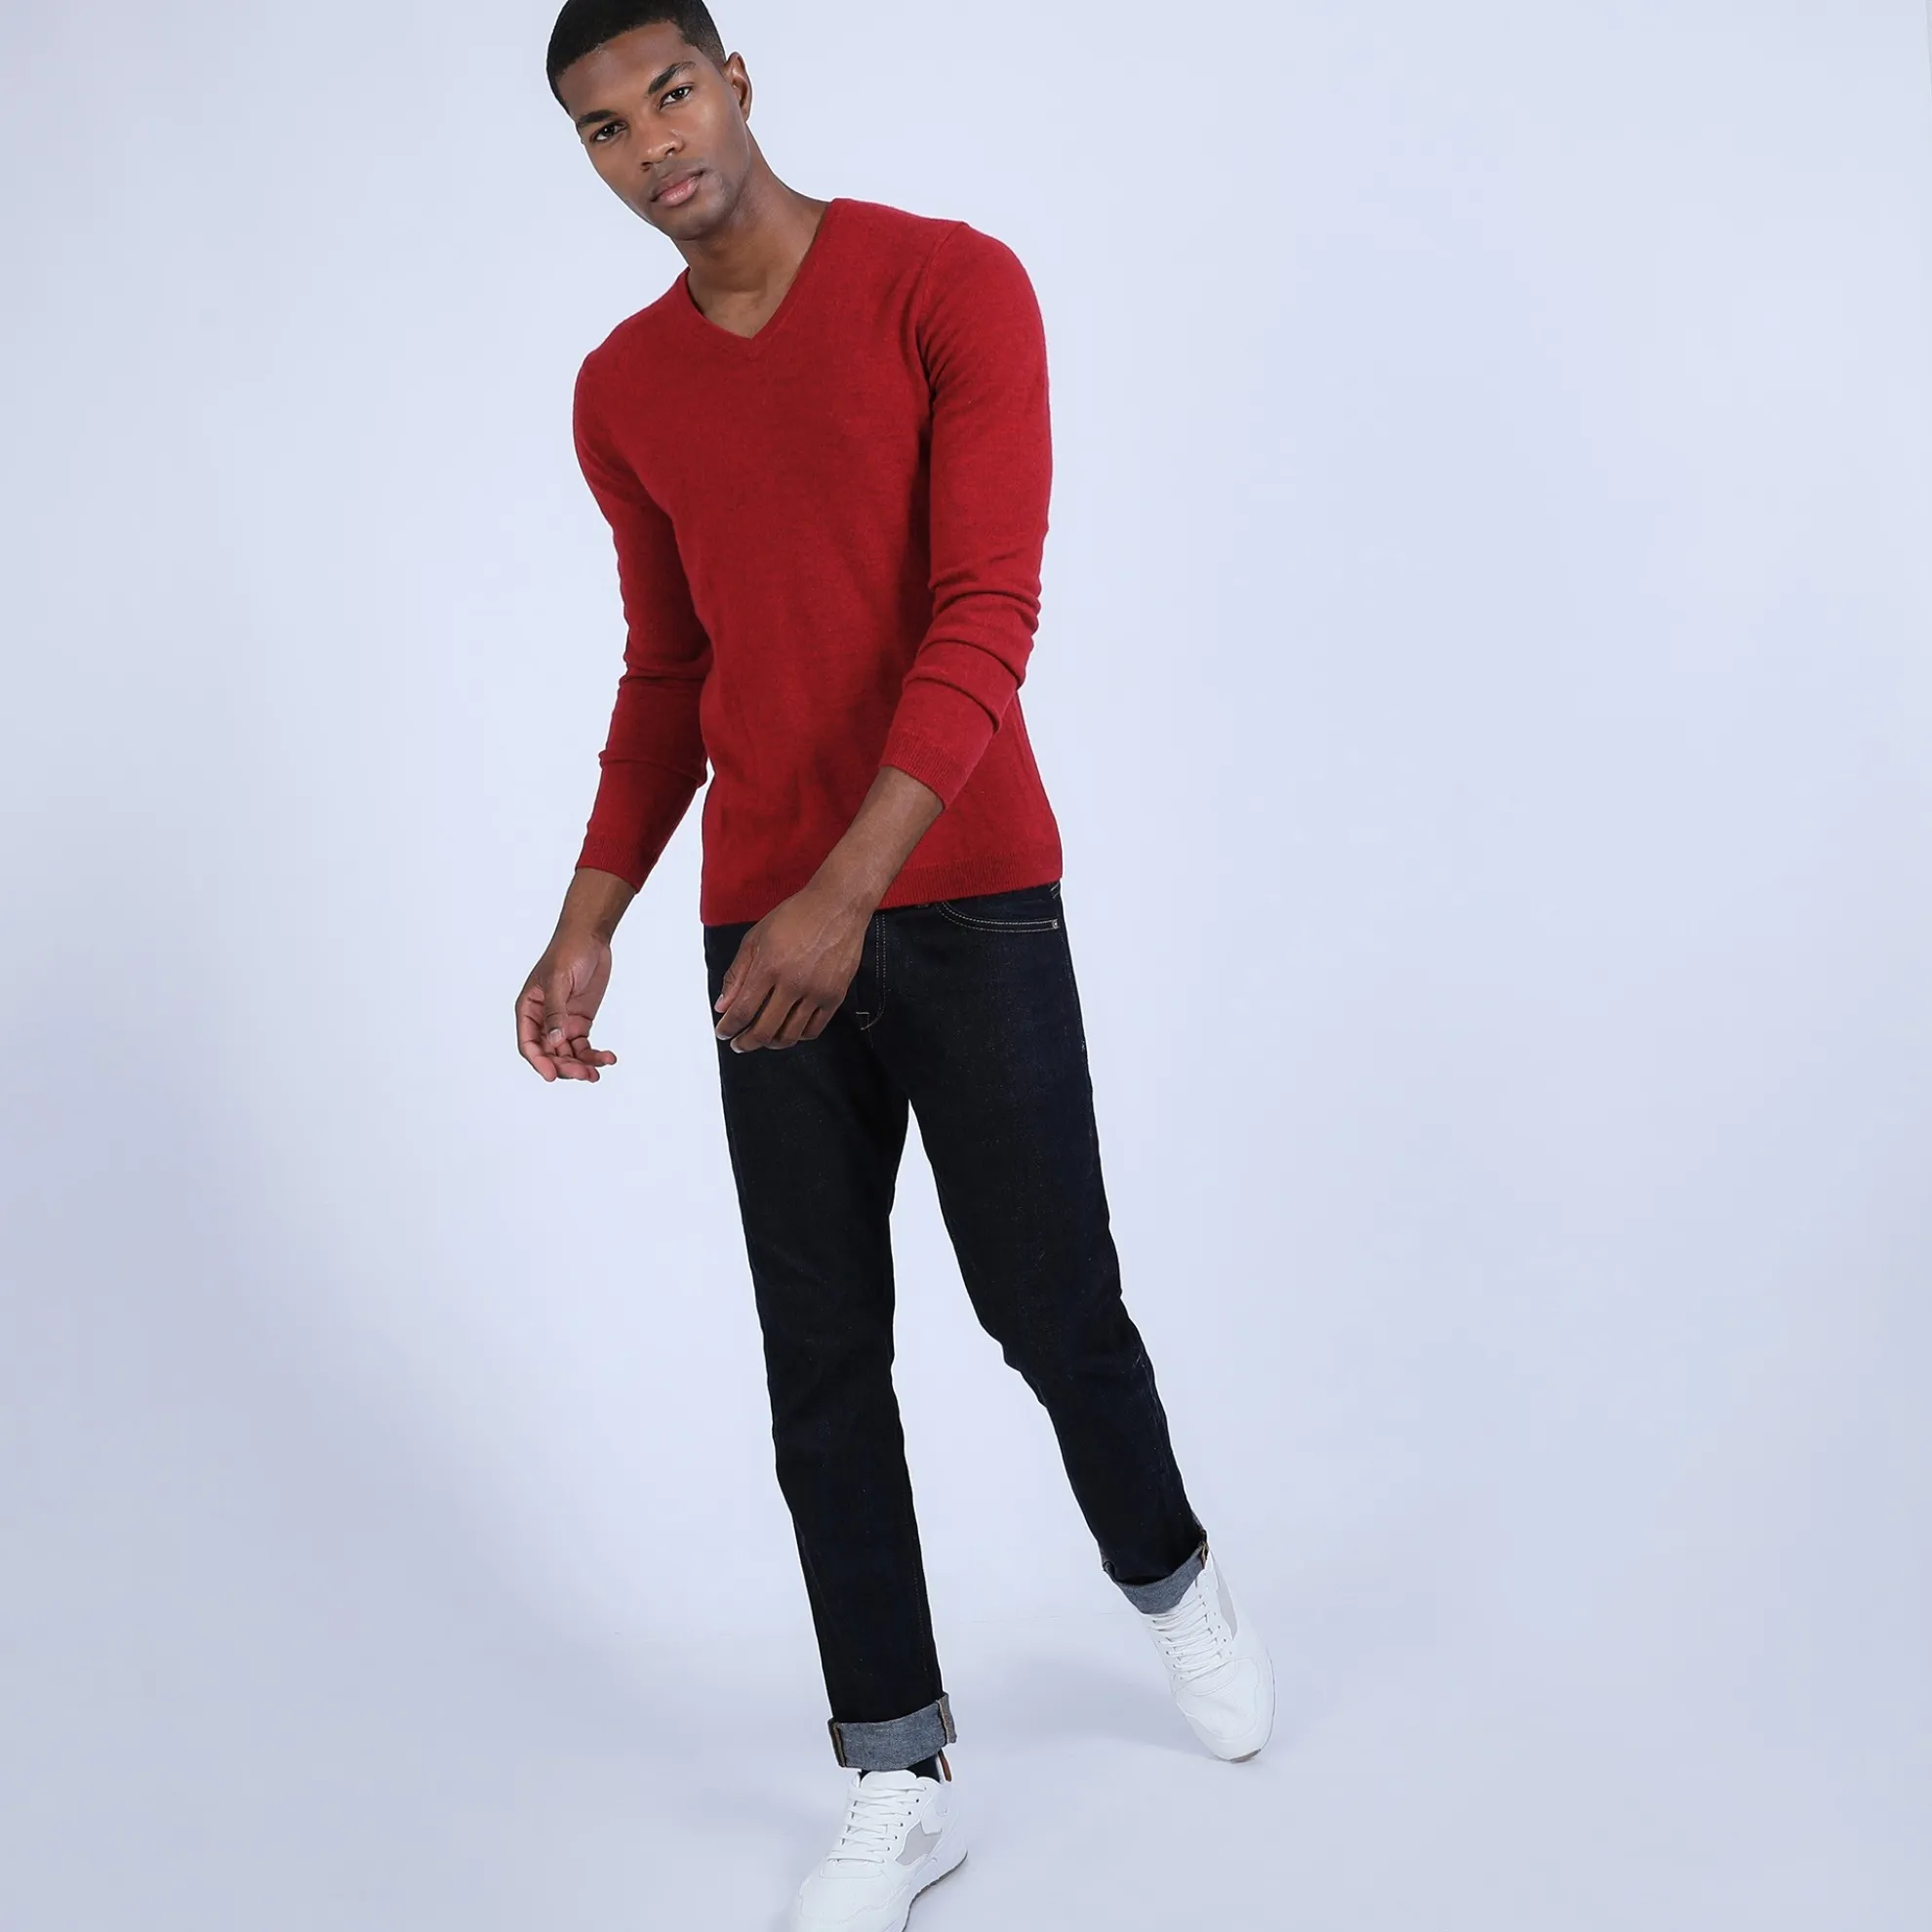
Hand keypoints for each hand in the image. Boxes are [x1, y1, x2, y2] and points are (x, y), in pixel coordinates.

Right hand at [518, 927, 618, 1081]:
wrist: (590, 938)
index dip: (539, 1062)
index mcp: (529, 1010)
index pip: (529, 1044)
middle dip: (566, 1067)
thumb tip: (555, 1041)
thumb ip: (555, 1012)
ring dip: (581, 1065)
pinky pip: (584, 1046)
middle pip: (550, 1054)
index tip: (552, 1076)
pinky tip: (608, 1058)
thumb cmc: (567, 952)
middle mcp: (543, 1020)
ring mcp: (563, 1022)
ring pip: (568, 1054)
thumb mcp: (558, 980)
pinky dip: (594, 1055)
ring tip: (597, 1073)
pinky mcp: (580, 1021)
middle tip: (585, 1074)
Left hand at [714, 880, 869, 1051]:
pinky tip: (789, 1031)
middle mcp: (793, 983)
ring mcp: (816, 991)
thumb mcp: (756, 938)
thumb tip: (723, 1005)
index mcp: (769, 967)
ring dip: (771, 1043)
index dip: (728, 1028)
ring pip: (789, 1035)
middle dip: (746, 1043)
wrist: (837, 906)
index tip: (723, 1032)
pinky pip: (814, 1030)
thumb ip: (737, 974)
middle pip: (764, 1030)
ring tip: (763, 1039)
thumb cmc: (796, 916)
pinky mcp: (835, 995)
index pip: (742, 1011)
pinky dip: (797, 1037)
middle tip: (739, 1044)